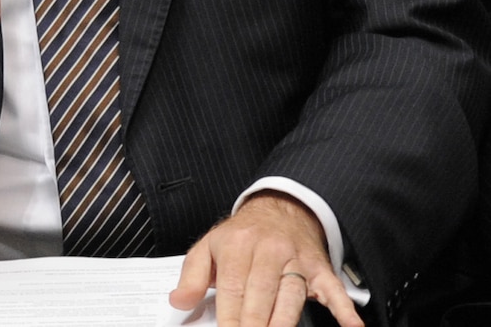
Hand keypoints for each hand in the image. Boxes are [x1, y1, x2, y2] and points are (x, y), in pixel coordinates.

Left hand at [170, 192, 363, 326]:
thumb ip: (191, 275)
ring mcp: (297, 260)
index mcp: (237, 246)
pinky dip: (345, 311)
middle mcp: (268, 251)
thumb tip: (178, 302)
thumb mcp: (209, 246)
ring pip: (291, 297)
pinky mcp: (319, 269)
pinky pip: (335, 291)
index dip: (229, 320)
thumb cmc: (241, 235)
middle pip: (261, 297)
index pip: (232, 290)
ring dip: (284, 323)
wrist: (279, 208)